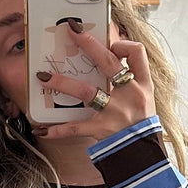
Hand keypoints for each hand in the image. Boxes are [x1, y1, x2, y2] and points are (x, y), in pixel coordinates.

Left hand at [35, 24, 156, 142]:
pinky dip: (58, 129)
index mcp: (143, 84)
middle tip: (72, 31)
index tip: (110, 43)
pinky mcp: (103, 130)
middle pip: (108, 63)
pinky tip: (43, 130)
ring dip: (62, 83)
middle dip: (89, 44)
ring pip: (87, 91)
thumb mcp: (144, 98)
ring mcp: (116, 112)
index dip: (122, 43)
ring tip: (43, 77)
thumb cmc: (141, 125)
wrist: (144, 156)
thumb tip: (111, 51)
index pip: (137, 53)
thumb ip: (129, 78)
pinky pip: (76, 127)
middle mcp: (131, 95)